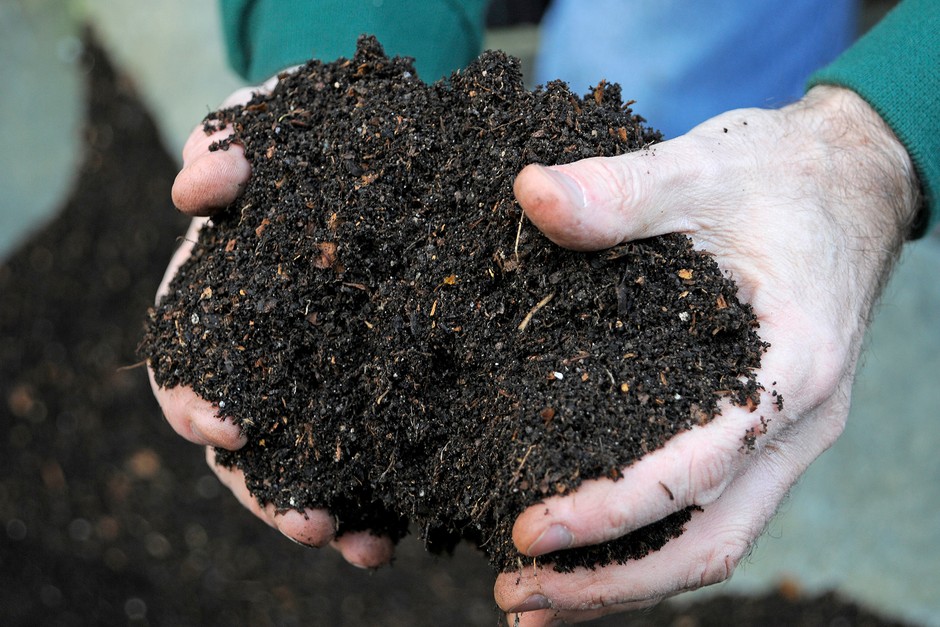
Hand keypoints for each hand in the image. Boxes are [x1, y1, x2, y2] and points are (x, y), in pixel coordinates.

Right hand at [149, 80, 393, 568]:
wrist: (404, 148)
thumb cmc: (326, 136)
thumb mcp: (283, 123)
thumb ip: (235, 144)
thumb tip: (191, 186)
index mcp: (227, 301)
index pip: (190, 360)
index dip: (196, 398)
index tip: (223, 424)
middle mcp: (270, 355)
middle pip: (249, 442)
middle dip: (267, 488)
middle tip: (307, 519)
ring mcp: (324, 382)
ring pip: (308, 465)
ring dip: (326, 511)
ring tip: (360, 545)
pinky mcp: (383, 394)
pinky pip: (372, 459)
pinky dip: (381, 499)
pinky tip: (404, 529)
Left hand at [495, 85, 919, 623]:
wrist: (850, 182)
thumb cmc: (781, 177)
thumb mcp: (702, 170)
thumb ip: (620, 190)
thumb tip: (528, 193)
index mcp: (795, 364)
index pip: (699, 466)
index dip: (612, 509)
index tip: (529, 530)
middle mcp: (800, 420)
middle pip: (709, 541)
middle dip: (612, 582)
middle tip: (516, 595)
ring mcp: (787, 434)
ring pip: (712, 540)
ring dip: (627, 579)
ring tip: (536, 599)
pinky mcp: (762, 429)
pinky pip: (711, 507)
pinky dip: (648, 540)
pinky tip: (587, 547)